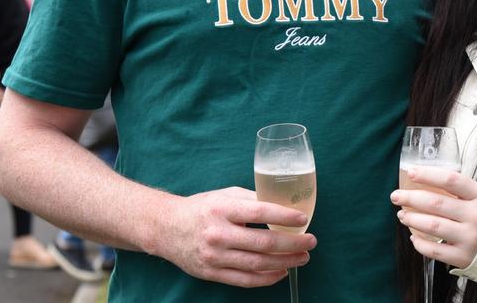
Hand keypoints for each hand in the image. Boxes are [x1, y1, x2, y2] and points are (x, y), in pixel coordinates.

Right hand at [155, 187, 315, 286]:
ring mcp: (214, 256)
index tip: (303, 219)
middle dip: (292, 244)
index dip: (285, 217)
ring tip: (302, 257)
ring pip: (257, 264)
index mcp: (222, 209)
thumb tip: (283, 206)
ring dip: (285, 262)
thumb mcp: (224, 195)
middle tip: (310, 241)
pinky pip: (245, 280)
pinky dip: (267, 278)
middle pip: (263, 243)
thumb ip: (252, 199)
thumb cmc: (201, 208)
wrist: (166, 228)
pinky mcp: (211, 273)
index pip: (260, 212)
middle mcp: (217, 233)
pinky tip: (282, 271)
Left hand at [390, 165, 476, 268]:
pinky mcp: (463, 257)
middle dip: (411, 198)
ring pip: (432, 226)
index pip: (451, 180)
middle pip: (436, 203)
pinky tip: (414, 237)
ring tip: (402, 215)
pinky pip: (434, 250)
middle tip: (396, 196)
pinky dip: (419, 243)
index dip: (428, 174)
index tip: (410, 172)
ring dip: (412, 219)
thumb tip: (421, 179)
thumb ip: (457, 190)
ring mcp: (471, 238)